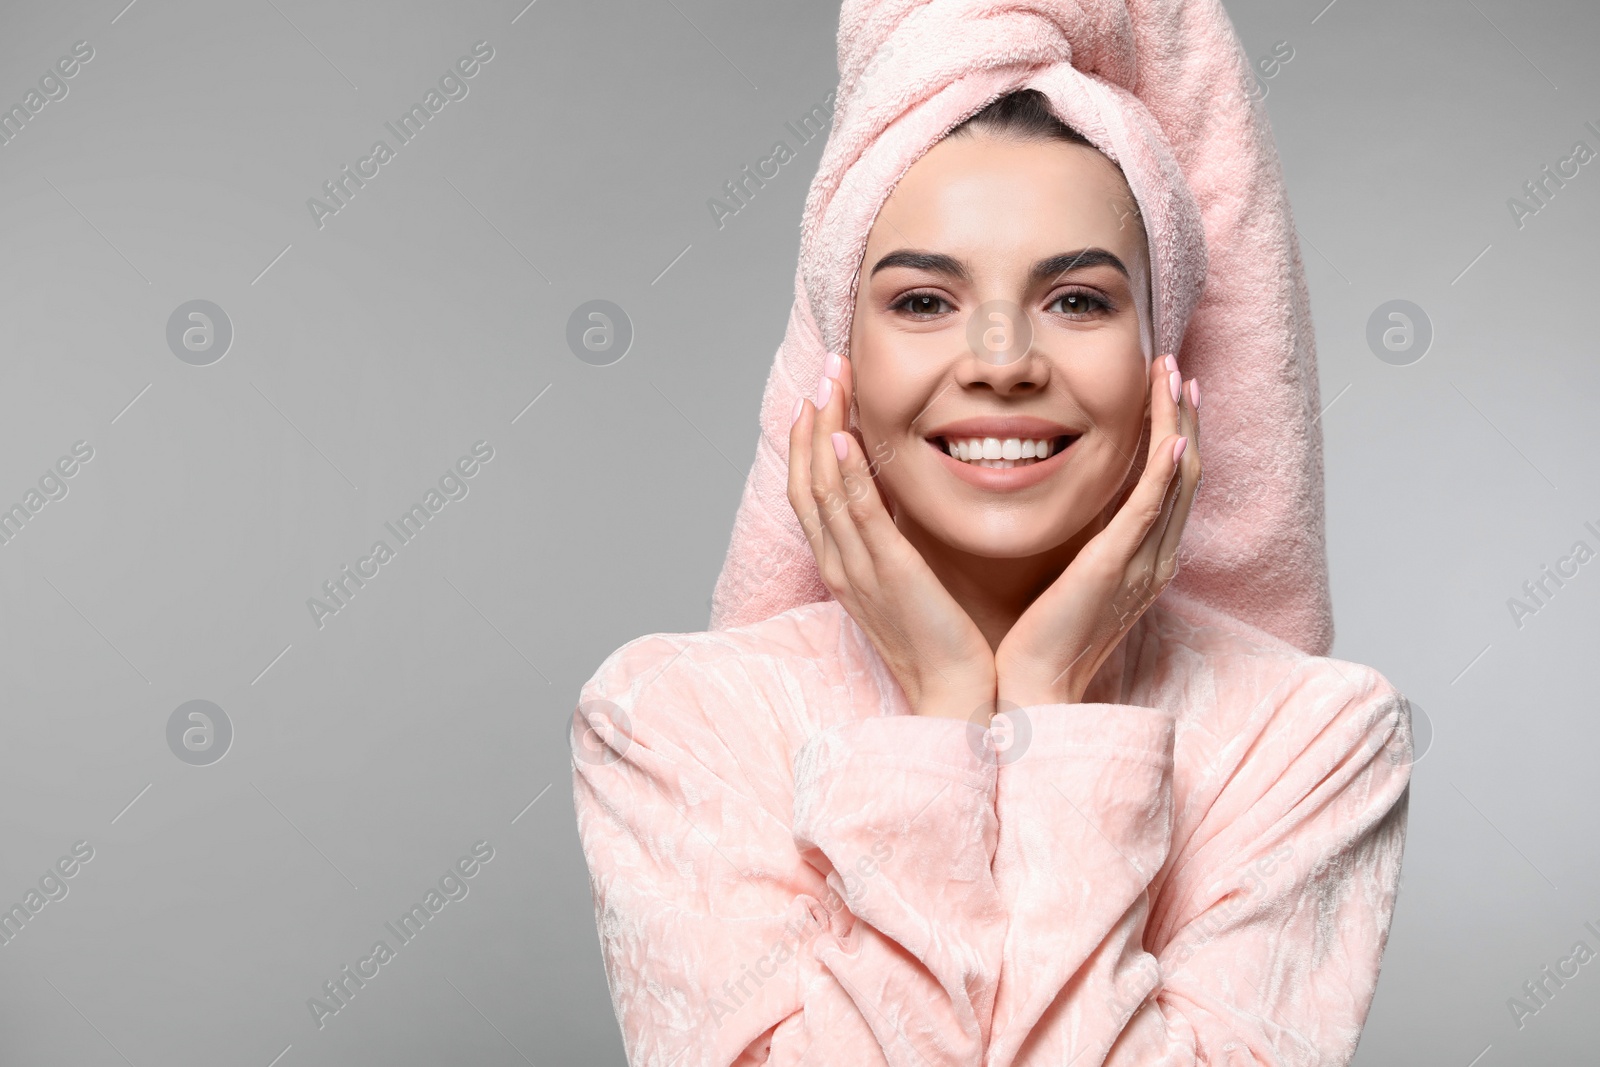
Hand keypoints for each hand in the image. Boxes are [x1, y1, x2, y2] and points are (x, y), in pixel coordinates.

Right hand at [788, 352, 996, 720]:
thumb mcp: (908, 581)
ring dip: (822, 431)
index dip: (809, 441)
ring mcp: (858, 568)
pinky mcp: (888, 573)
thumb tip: (898, 496)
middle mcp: (840, 563)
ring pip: (824, 489)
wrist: (955, 695)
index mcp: (842, 565)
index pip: (810, 492)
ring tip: (827, 384)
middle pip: (806, 481)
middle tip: (823, 371)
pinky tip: (841, 439)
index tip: (820, 396)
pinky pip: (858, 517)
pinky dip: (844, 476)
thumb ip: (894, 539)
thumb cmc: (940, 642)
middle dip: (811, 421)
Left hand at [993, 354, 1200, 707]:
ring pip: (1177, 482)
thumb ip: (1090, 543)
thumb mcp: (1076, 578)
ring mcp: (1142, 563)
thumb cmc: (1046, 638)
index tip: (1168, 390)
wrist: (1036, 689)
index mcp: (1147, 559)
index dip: (1177, 433)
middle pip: (1187, 474)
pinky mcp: (1115, 567)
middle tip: (1178, 370)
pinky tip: (1173, 437)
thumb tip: (1084, 508)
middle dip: (1185, 417)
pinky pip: (1151, 512)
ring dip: (1179, 426)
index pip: (1174, 484)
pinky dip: (1165, 472)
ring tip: (1176, 381)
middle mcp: (1156, 558)